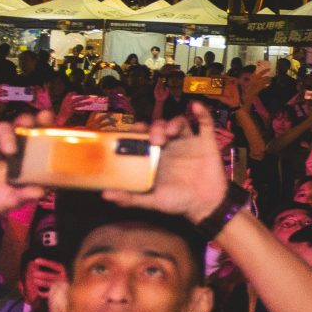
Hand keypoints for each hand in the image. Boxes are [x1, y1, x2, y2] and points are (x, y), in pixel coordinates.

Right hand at [0, 116, 52, 219]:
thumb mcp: (13, 199)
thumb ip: (25, 195)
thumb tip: (41, 192)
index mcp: (28, 156)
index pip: (39, 134)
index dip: (45, 124)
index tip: (49, 118)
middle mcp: (14, 146)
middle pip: (22, 123)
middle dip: (29, 121)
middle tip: (31, 126)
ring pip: (3, 127)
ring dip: (8, 135)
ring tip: (10, 151)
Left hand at [105, 104, 230, 221]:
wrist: (205, 205)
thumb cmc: (178, 202)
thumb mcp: (152, 201)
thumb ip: (130, 198)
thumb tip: (104, 195)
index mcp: (157, 156)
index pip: (144, 136)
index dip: (138, 130)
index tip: (135, 130)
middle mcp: (172, 147)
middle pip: (160, 127)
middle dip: (156, 127)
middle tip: (155, 138)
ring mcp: (189, 143)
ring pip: (180, 123)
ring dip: (173, 122)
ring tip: (171, 132)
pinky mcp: (207, 143)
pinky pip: (205, 123)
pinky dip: (202, 112)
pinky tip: (195, 106)